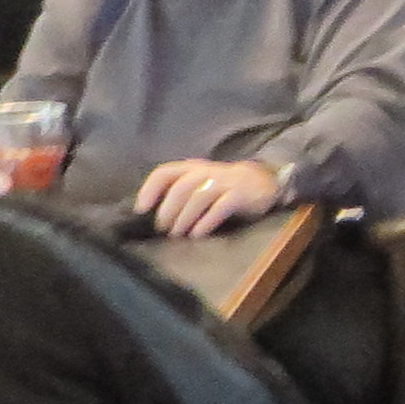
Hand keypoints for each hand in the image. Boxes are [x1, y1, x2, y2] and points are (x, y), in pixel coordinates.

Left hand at [132, 153, 283, 235]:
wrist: (263, 181)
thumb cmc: (223, 187)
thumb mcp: (199, 183)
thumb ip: (179, 192)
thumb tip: (152, 214)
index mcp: (191, 168)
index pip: (165, 173)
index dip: (149, 190)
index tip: (141, 210)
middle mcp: (206, 171)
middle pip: (181, 187)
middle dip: (168, 210)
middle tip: (163, 229)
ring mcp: (224, 182)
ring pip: (198, 197)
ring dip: (184, 218)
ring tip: (178, 235)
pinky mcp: (240, 195)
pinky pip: (220, 207)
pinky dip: (205, 222)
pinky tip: (197, 235)